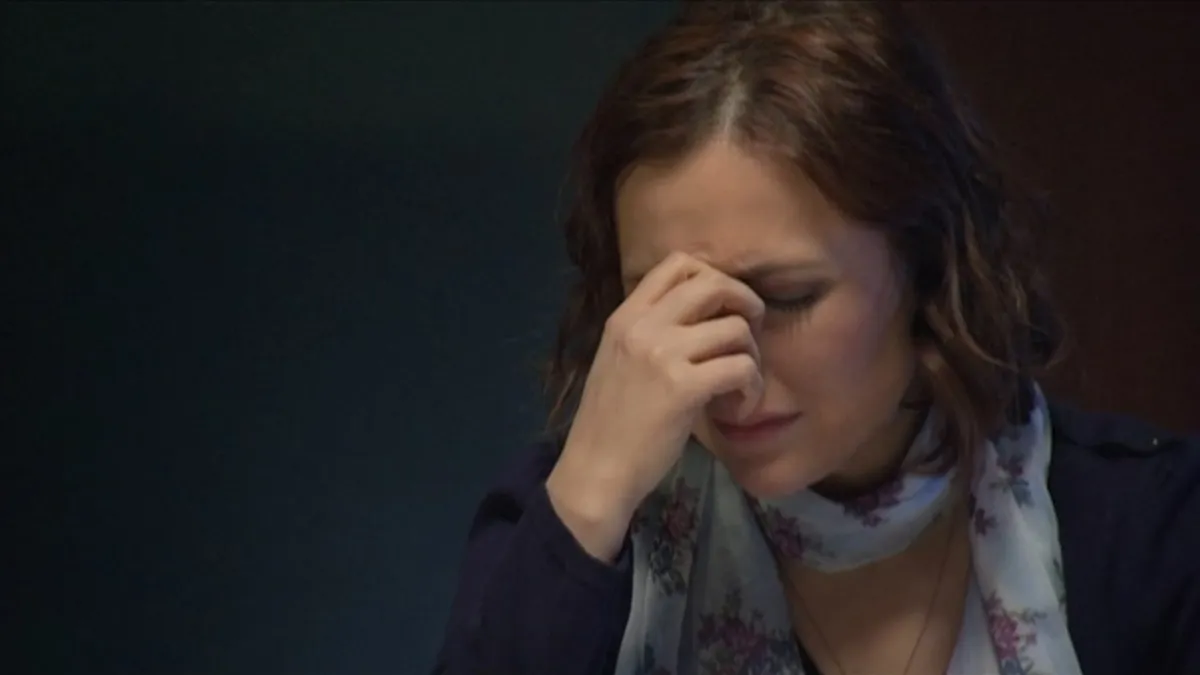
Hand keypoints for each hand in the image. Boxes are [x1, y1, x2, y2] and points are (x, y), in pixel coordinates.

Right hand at [546, 252, 764, 561]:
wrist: (595, 471)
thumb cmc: (610, 423)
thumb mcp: (620, 360)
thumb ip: (651, 333)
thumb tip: (705, 317)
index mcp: (625, 316)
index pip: (678, 263)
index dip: (714, 277)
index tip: (723, 309)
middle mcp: (642, 325)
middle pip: (714, 282)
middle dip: (745, 303)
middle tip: (748, 336)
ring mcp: (662, 354)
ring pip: (735, 327)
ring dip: (751, 356)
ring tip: (739, 385)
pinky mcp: (683, 388)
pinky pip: (741, 367)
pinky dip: (752, 388)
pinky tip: (738, 408)